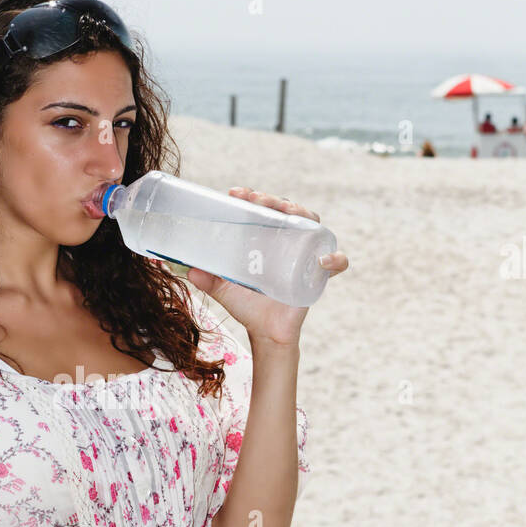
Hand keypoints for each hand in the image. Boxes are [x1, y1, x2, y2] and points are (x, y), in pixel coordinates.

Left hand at [186, 186, 348, 347]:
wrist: (267, 333)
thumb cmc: (249, 307)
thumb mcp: (225, 290)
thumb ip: (207, 280)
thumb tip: (188, 270)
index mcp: (267, 239)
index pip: (264, 209)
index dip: (253, 197)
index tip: (235, 193)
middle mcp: (289, 242)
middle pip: (289, 211)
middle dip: (274, 200)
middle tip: (256, 199)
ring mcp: (306, 255)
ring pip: (314, 224)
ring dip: (304, 213)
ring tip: (287, 212)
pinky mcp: (319, 276)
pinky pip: (337, 262)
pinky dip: (336, 259)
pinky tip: (323, 260)